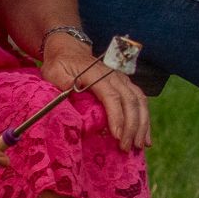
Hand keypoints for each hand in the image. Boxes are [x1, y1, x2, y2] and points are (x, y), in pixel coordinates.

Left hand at [37, 36, 153, 153]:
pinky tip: (145, 137)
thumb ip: (62, 82)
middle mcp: (114, 76)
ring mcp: (122, 80)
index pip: (112, 96)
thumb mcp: (54, 71)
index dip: (116, 116)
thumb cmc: (60, 63)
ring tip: (139, 146)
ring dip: (142, 124)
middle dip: (131, 127)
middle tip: (126, 148)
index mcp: (97, 75)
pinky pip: (140, 102)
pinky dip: (144, 120)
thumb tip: (70, 94)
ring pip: (139, 101)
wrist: (70, 49)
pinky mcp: (126, 86)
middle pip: (130, 101)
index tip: (116, 136)